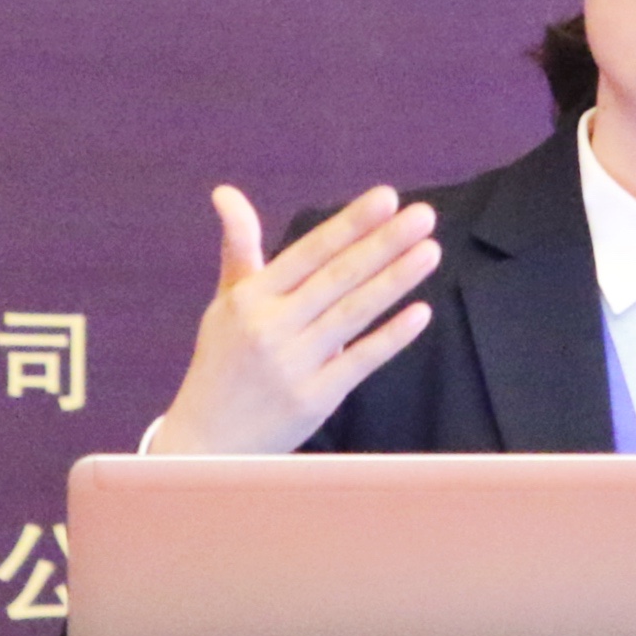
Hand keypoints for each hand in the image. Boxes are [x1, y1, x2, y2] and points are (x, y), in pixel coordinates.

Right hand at [151, 184, 442, 453]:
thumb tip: (226, 192)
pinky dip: (390, 337)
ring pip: (352, 314)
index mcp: (250, 298)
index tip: (387, 197)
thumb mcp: (225, 303)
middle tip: (424, 216)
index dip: (349, 224)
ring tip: (431, 251)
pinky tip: (421, 312)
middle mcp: (270, 327)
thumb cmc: (222, 363)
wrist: (205, 442)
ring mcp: (292, 365)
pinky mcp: (313, 400)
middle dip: (383, 243)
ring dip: (394, 280)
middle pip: (337, 277)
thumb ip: (240, 248)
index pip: (309, 252)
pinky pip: (360, 361)